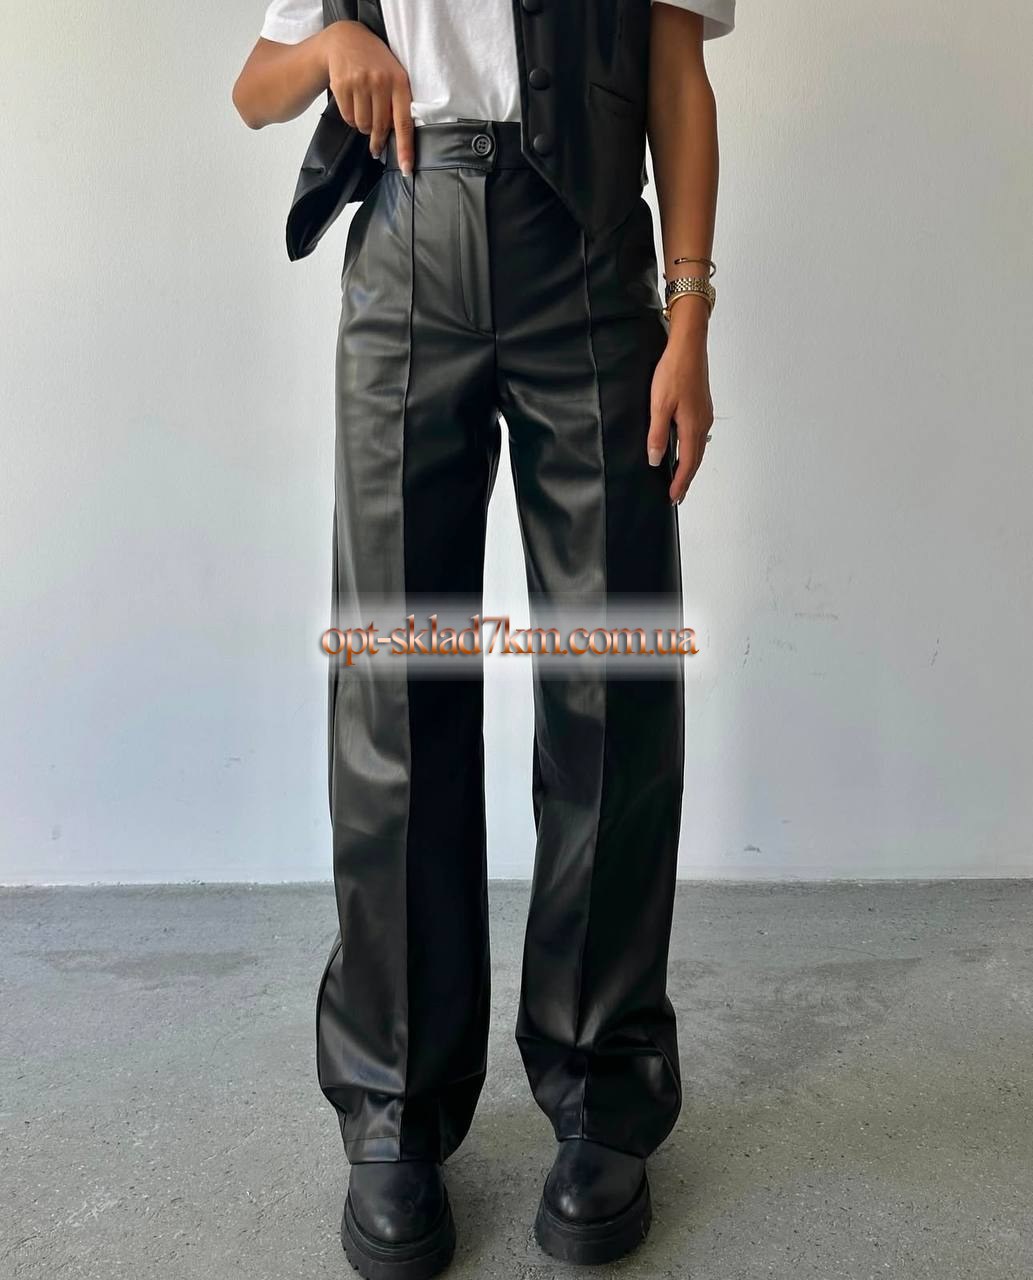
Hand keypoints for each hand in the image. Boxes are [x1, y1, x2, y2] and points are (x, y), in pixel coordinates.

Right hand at [321, 20, 414, 173]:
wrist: (346, 38)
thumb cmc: (375, 62)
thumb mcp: (393, 75)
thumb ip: (397, 102)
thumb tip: (395, 138)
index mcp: (399, 81)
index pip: (404, 123)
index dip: (405, 148)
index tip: (406, 169)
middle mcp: (381, 82)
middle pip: (380, 128)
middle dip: (377, 139)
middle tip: (376, 144)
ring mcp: (360, 82)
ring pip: (362, 125)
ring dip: (362, 126)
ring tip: (363, 110)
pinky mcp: (342, 84)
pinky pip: (348, 117)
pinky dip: (350, 117)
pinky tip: (352, 102)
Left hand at [646, 301, 713, 503]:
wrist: (689, 347)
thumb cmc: (674, 372)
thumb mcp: (659, 405)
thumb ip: (657, 434)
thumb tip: (657, 460)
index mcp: (692, 427)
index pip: (687, 464)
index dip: (680, 482)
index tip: (673, 498)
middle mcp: (702, 424)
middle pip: (696, 459)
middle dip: (687, 479)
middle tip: (678, 495)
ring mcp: (704, 415)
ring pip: (698, 448)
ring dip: (690, 465)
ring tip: (681, 477)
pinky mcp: (702, 407)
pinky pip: (698, 436)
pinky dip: (692, 450)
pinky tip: (685, 449)